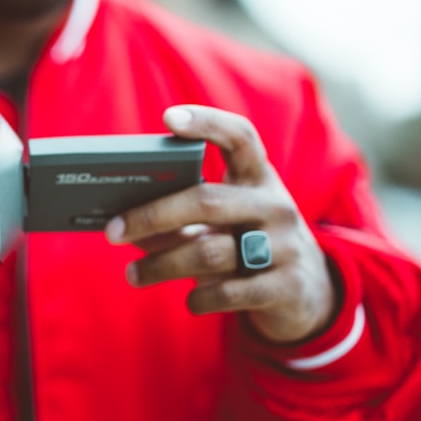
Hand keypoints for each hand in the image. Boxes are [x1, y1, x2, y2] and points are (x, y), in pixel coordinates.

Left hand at [105, 105, 337, 343]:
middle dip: (152, 215)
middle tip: (113, 231)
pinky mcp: (287, 287)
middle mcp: (274, 205)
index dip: (207, 123)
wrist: (307, 292)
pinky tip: (189, 301)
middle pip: (206, 201)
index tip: (169, 118)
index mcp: (258, 178)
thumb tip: (121, 223)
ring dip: (161, 265)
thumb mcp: (221, 225)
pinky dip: (200, 298)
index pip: (240, 137)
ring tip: (133, 274)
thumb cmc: (245, 245)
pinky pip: (229, 292)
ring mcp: (285, 246)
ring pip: (209, 252)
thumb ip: (178, 219)